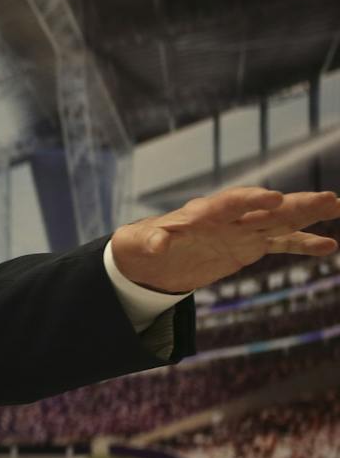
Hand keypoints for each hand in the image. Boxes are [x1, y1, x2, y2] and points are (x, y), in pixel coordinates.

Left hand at [111, 187, 339, 294]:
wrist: (148, 259)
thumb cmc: (141, 246)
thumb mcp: (138, 244)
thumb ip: (151, 240)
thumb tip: (158, 241)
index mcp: (201, 214)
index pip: (230, 203)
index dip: (251, 199)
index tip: (275, 198)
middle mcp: (226, 219)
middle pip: (264, 209)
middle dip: (294, 204)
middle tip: (327, 199)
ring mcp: (240, 232)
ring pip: (279, 221)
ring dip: (307, 215)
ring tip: (336, 206)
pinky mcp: (247, 248)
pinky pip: (279, 244)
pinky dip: (302, 245)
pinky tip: (329, 245)